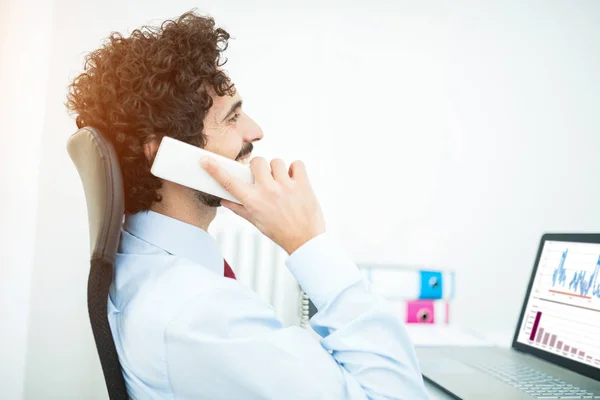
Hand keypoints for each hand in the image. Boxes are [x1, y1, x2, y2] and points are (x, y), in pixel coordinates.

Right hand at [200, 157, 325, 253]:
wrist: (305, 241)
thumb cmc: (280, 232)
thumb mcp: (256, 222)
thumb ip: (239, 208)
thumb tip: (224, 200)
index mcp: (253, 202)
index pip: (229, 182)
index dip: (215, 170)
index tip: (206, 160)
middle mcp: (268, 191)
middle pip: (257, 162)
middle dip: (259, 168)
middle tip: (264, 178)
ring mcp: (286, 186)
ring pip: (277, 162)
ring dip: (278, 170)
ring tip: (282, 183)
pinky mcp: (302, 184)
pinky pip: (296, 164)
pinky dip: (295, 169)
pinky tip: (294, 180)